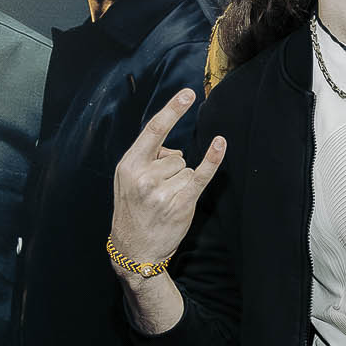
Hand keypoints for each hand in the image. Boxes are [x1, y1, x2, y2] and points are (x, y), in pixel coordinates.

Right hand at [108, 89, 225, 280]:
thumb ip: (146, 160)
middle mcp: (145, 175)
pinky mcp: (181, 202)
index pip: (154, 131)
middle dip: (171, 170)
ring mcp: (163, 190)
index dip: (172, 111)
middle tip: (157, 193)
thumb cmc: (132, 212)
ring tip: (164, 202)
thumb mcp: (126, 182)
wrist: (134, 251)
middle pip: (176, 155)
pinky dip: (213, 160)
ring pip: (186, 168)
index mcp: (129, 165)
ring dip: (181, 183)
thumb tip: (174, 150)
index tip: (188, 94)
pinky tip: (220, 144)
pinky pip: (201, 175)